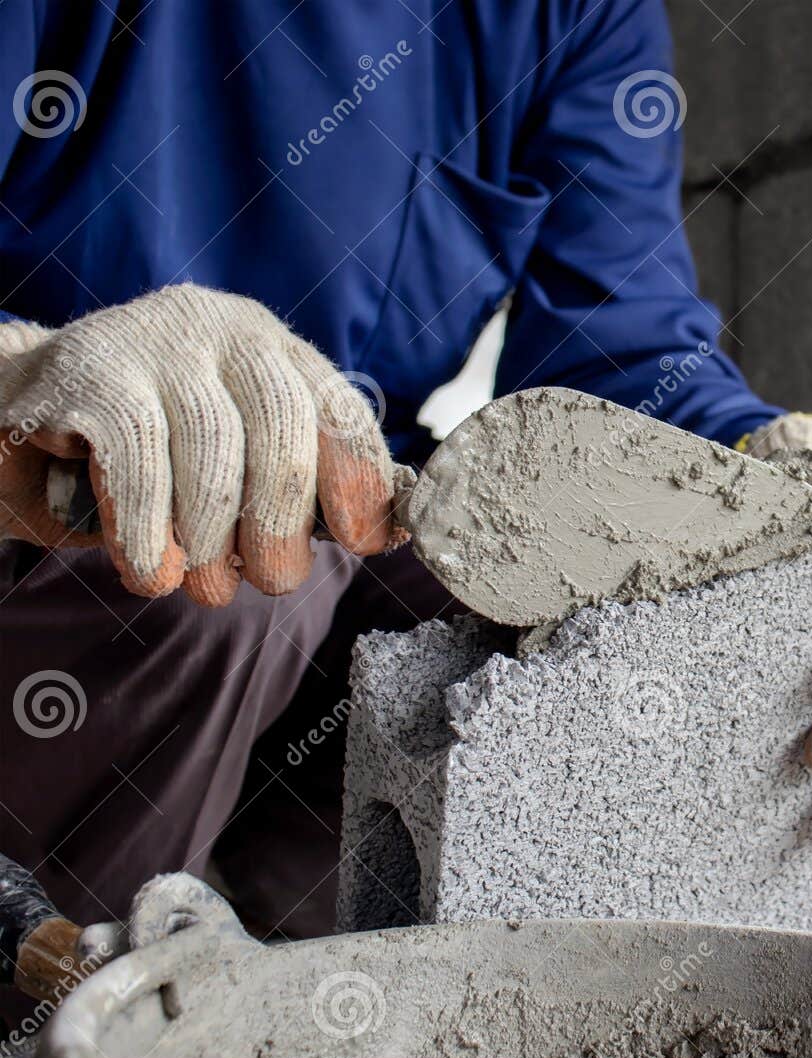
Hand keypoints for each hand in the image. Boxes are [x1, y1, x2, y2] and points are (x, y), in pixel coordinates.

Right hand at [0, 285, 403, 603]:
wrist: (7, 418)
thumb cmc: (143, 459)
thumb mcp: (233, 467)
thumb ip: (300, 488)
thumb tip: (385, 533)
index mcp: (270, 347)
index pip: (337, 407)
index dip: (358, 479)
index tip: (362, 542)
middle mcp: (219, 328)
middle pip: (282, 426)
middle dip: (282, 521)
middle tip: (273, 580)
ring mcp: (151, 342)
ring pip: (213, 449)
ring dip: (214, 537)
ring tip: (205, 587)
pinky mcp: (86, 372)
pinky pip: (139, 462)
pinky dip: (151, 532)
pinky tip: (152, 572)